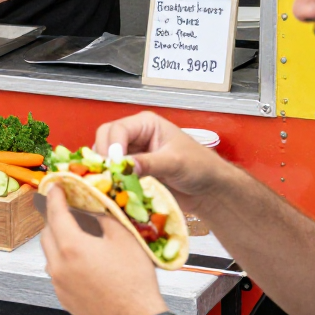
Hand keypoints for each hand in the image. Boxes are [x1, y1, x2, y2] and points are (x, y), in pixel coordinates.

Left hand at [38, 184, 164, 314]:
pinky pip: (57, 272)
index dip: (55, 196)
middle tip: (67, 209)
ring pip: (50, 254)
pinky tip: (81, 260)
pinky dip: (63, 260)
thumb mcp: (124, 240)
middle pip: (47, 233)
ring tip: (76, 235)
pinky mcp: (64, 299)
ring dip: (58, 240)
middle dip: (55, 218)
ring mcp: (59, 284)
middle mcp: (59, 266)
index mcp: (72, 247)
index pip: (55, 213)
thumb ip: (105, 219)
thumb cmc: (134, 284)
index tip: (55, 187)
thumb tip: (95, 211)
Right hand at [92, 111, 232, 214]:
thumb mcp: (175, 163)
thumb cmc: (200, 167)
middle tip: (107, 174)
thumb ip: (149, 163)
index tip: (114, 164)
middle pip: (106, 139)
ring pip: (106, 156)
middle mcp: (136, 136)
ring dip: (106, 168)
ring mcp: (133, 154)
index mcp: (146, 124)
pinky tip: (114, 188)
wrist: (210, 189)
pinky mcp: (133, 171)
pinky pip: (114, 172)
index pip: (118, 129)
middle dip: (104, 155)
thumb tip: (124, 166)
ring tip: (110, 182)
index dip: (112, 146)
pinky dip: (111, 179)